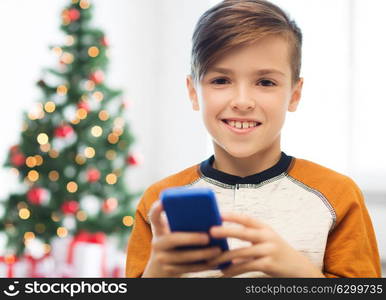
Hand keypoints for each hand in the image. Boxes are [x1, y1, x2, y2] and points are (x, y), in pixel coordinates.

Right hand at [142, 200, 221, 276]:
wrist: (162, 267)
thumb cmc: (176, 242)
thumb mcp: (175, 230)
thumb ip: (185, 223)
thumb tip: (213, 216)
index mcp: (159, 228)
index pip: (154, 216)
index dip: (157, 209)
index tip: (163, 202)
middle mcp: (157, 242)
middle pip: (172, 239)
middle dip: (191, 238)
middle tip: (207, 237)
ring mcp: (161, 258)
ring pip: (182, 257)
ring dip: (202, 254)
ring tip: (217, 250)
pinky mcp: (169, 270)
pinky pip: (188, 269)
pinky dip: (202, 265)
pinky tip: (215, 261)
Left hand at [207, 212, 324, 277]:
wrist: (300, 269)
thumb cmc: (279, 254)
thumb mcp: (268, 241)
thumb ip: (250, 238)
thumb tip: (226, 243)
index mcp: (266, 228)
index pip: (247, 218)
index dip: (233, 215)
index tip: (219, 214)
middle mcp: (268, 237)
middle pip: (243, 232)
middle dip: (226, 231)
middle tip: (211, 231)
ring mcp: (269, 250)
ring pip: (242, 252)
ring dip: (224, 257)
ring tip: (212, 260)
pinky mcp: (269, 264)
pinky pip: (246, 266)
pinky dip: (233, 270)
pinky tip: (225, 272)